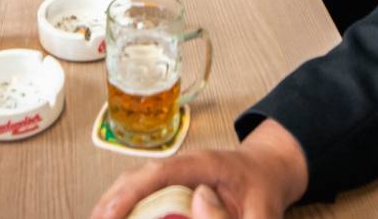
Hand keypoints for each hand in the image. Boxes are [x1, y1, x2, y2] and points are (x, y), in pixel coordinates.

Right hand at [91, 121, 308, 218]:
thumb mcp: (263, 211)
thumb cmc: (263, 188)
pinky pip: (141, 196)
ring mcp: (174, 176)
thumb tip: (198, 205)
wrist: (266, 171)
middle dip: (111, 202)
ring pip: (133, 186)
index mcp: (204, 164)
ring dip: (112, 206)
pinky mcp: (170, 189)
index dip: (132, 192)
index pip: (160, 173)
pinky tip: (113, 218)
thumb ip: (232, 217)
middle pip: (137, 177)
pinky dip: (123, 209)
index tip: (111, 214)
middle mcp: (183, 166)